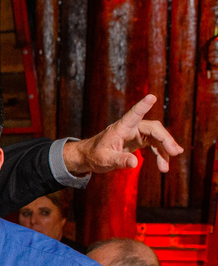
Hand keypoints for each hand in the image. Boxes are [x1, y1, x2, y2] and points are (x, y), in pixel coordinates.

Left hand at [63, 94, 183, 174]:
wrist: (89, 156)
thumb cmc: (94, 155)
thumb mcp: (104, 160)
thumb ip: (119, 160)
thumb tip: (135, 163)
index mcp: (120, 127)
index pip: (133, 114)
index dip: (142, 106)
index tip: (151, 97)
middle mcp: (131, 127)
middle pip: (153, 128)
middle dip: (165, 139)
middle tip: (175, 152)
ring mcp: (136, 133)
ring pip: (156, 137)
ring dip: (164, 150)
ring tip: (165, 167)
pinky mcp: (139, 140)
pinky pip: (154, 144)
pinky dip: (160, 154)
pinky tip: (164, 164)